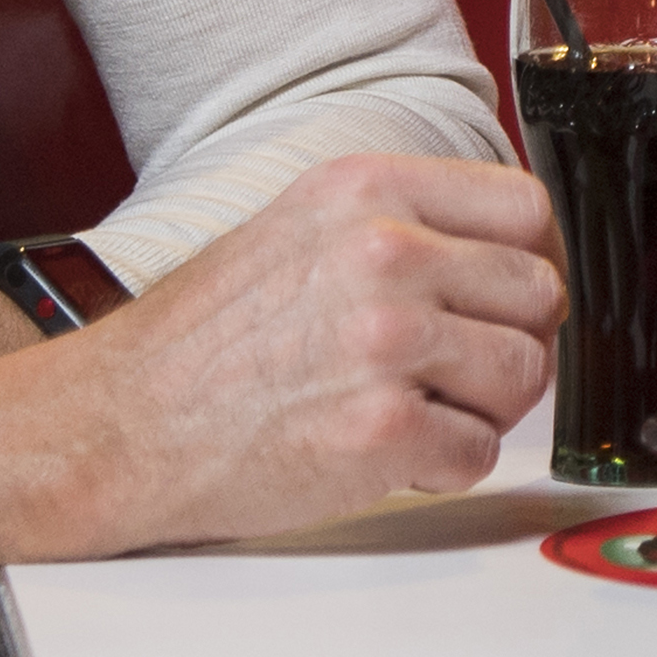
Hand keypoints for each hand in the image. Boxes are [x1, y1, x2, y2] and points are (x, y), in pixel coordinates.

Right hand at [0, 150, 560, 561]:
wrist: (115, 427)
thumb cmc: (203, 342)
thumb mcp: (298, 227)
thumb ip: (402, 225)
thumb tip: (507, 255)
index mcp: (365, 189)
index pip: (526, 209)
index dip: (529, 263)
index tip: (506, 300)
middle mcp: (382, 252)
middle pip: (540, 294)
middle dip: (510, 343)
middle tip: (453, 373)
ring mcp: (385, 341)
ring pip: (524, 374)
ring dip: (482, 409)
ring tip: (413, 411)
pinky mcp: (382, 430)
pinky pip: (480, 453)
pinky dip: (442, 468)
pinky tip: (382, 453)